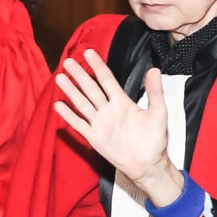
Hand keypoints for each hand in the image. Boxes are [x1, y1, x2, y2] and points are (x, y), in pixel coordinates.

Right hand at [53, 52, 179, 203]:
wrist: (148, 164)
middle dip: (79, 75)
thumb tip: (155, 70)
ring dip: (71, 91)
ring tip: (60, 78)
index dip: (97, 66)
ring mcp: (100, 123)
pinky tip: (58, 105)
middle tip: (67, 61)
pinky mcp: (94, 137)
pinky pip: (79, 124)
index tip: (88, 52)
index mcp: (123, 102)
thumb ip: (154, 92)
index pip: (107, 80)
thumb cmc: (155, 139)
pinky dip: (69, 115)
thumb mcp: (158, 113)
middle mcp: (108, 110)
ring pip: (82, 103)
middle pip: (91, 89)